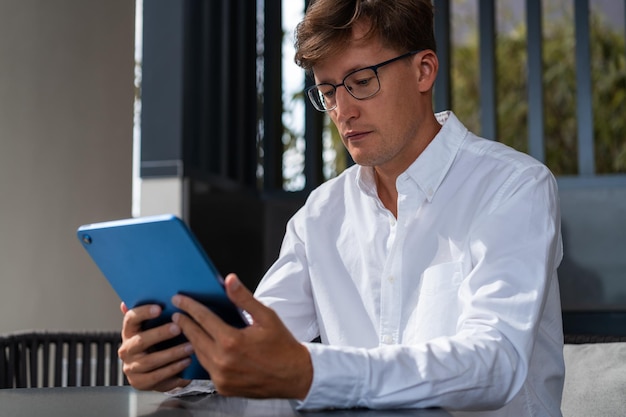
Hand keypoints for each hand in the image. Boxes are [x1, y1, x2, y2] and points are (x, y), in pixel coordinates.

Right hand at [118, 302, 192, 391]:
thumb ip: (152, 312)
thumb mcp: (154, 326)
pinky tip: (186, 362)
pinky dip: (173, 370)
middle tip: (178, 327)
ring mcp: (131, 367)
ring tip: (190, 347)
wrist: (153, 370)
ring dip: (172, 353)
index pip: (130, 318)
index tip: (160, 308)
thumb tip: (143, 295)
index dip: (144, 312)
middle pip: (140, 341)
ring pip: (150, 361)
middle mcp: (126, 349)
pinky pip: (156, 377)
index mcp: (129, 331)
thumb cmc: (157, 342)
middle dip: (160, 334)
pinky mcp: (139, 382)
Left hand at [171, 273, 312, 399]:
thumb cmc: (282, 345)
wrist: (294, 375)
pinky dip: (202, 356)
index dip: (189, 306)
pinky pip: (206, 368)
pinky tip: (202, 347)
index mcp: (232, 341)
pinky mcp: (223, 387)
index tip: (179, 299)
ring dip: (191, 340)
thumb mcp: (266, 316)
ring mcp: (221, 377)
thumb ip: (244, 298)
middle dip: (184, 323)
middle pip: (195, 337)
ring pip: (198, 354)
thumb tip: (230, 280)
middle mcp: (223, 361)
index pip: (203, 318)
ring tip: (187, 328)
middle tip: (177, 313)